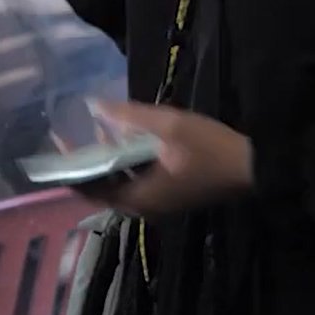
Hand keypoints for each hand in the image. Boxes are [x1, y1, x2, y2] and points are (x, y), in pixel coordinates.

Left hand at [75, 100, 252, 216]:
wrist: (256, 166)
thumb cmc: (211, 148)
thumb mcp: (168, 124)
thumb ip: (128, 116)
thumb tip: (94, 106)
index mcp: (140, 198)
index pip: (91, 190)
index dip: (69, 168)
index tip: (58, 142)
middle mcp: (144, 208)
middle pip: (102, 189)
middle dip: (86, 162)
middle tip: (73, 136)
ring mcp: (158, 205)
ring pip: (120, 185)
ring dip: (107, 161)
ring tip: (99, 131)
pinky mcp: (169, 197)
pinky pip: (136, 183)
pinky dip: (126, 164)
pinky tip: (127, 139)